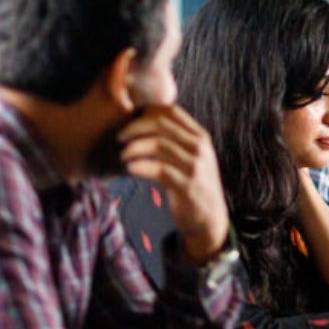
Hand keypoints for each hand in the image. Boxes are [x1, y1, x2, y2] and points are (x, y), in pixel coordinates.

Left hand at [119, 105, 229, 263]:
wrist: (209, 218)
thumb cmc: (194, 185)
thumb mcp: (192, 157)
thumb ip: (176, 140)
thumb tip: (142, 124)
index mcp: (200, 136)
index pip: (171, 111)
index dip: (146, 111)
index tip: (130, 121)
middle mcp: (200, 147)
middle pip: (161, 124)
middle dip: (134, 127)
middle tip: (119, 137)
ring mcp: (195, 166)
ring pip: (158, 145)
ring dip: (134, 148)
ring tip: (123, 156)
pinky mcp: (186, 185)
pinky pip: (159, 170)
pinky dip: (140, 167)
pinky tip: (130, 169)